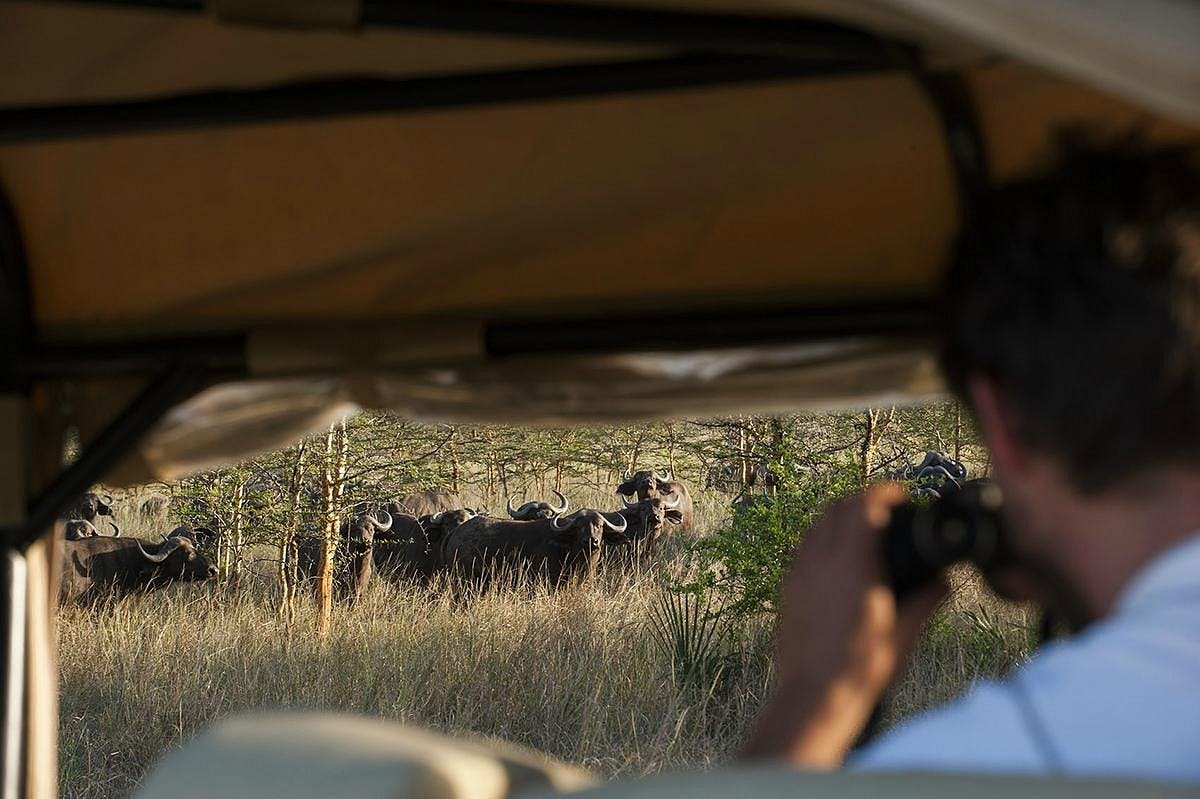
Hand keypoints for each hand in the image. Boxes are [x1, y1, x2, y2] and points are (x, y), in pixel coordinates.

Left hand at [740, 484, 947, 766]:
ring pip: (817, 525)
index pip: (863, 505)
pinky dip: (823, 539)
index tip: (901, 494)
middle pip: (837, 507)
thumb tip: (944, 581)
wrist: (814, 694)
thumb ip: (926, 600)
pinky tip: (838, 560)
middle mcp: (820, 560)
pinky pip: (804, 547)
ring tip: (863, 532)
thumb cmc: (860, 667)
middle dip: (863, 500)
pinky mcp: (788, 587)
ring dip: (840, 518)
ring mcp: (799, 572)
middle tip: (886, 510)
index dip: (884, 492)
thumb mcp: (904, 633)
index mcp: (851, 564)